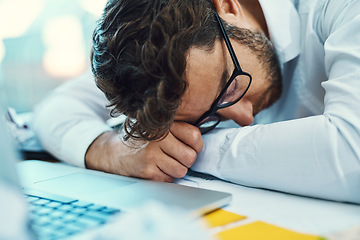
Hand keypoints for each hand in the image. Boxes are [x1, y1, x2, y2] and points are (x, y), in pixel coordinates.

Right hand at [85, 122, 202, 181]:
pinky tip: (155, 168)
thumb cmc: (142, 142)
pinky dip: (164, 177)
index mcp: (164, 124)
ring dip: (175, 170)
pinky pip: (169, 179)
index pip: (194, 136)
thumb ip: (179, 131)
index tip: (191, 147)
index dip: (196, 145)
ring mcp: (151, 154)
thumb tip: (200, 143)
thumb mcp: (159, 129)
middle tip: (176, 157)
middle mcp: (157, 137)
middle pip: (190, 156)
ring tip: (164, 163)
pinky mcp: (147, 170)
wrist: (114, 152)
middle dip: (186, 161)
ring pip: (181, 170)